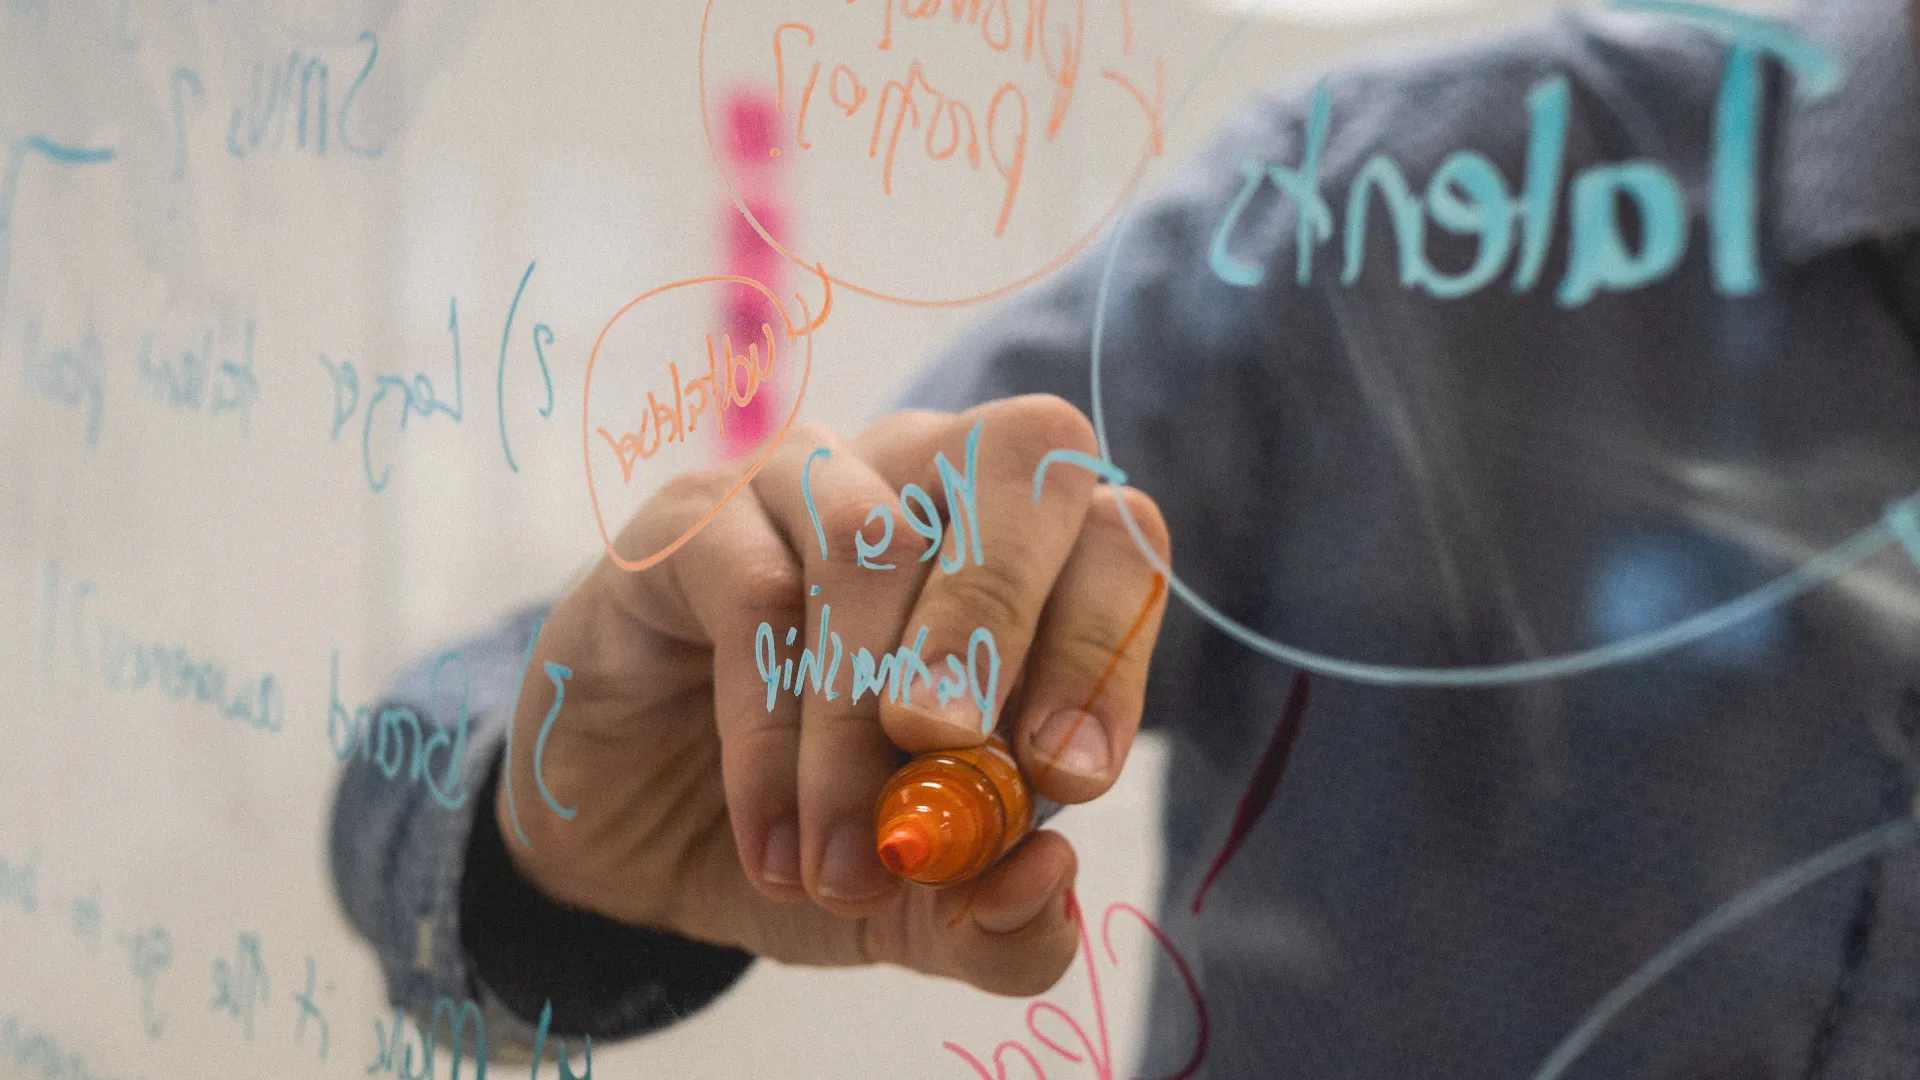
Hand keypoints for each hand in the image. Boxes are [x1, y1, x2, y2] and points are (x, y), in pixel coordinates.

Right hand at [498, 394, 1170, 995]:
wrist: (634, 838)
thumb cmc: (812, 832)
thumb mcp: (922, 911)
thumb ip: (1002, 922)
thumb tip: (1050, 877)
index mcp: (1026, 554)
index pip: (1117, 535)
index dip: (1107, 646)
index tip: (1065, 782)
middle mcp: (931, 481)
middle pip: (1021, 456)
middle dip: (1000, 622)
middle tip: (949, 755)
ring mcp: (811, 481)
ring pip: (876, 542)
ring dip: (861, 724)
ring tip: (845, 868)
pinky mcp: (695, 519)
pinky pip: (755, 591)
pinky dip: (772, 735)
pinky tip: (773, 843)